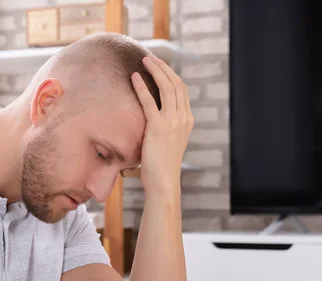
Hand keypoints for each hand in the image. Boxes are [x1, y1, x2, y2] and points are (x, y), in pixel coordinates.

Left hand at [131, 54, 193, 194]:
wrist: (163, 182)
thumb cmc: (161, 165)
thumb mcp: (168, 141)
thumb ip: (164, 126)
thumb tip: (151, 117)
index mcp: (187, 120)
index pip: (181, 90)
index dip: (170, 74)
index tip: (159, 65)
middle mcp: (183, 118)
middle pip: (176, 83)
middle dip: (163, 67)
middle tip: (150, 57)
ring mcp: (172, 122)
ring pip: (166, 87)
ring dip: (155, 71)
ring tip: (144, 60)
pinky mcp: (158, 128)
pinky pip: (149, 102)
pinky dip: (142, 87)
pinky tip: (134, 78)